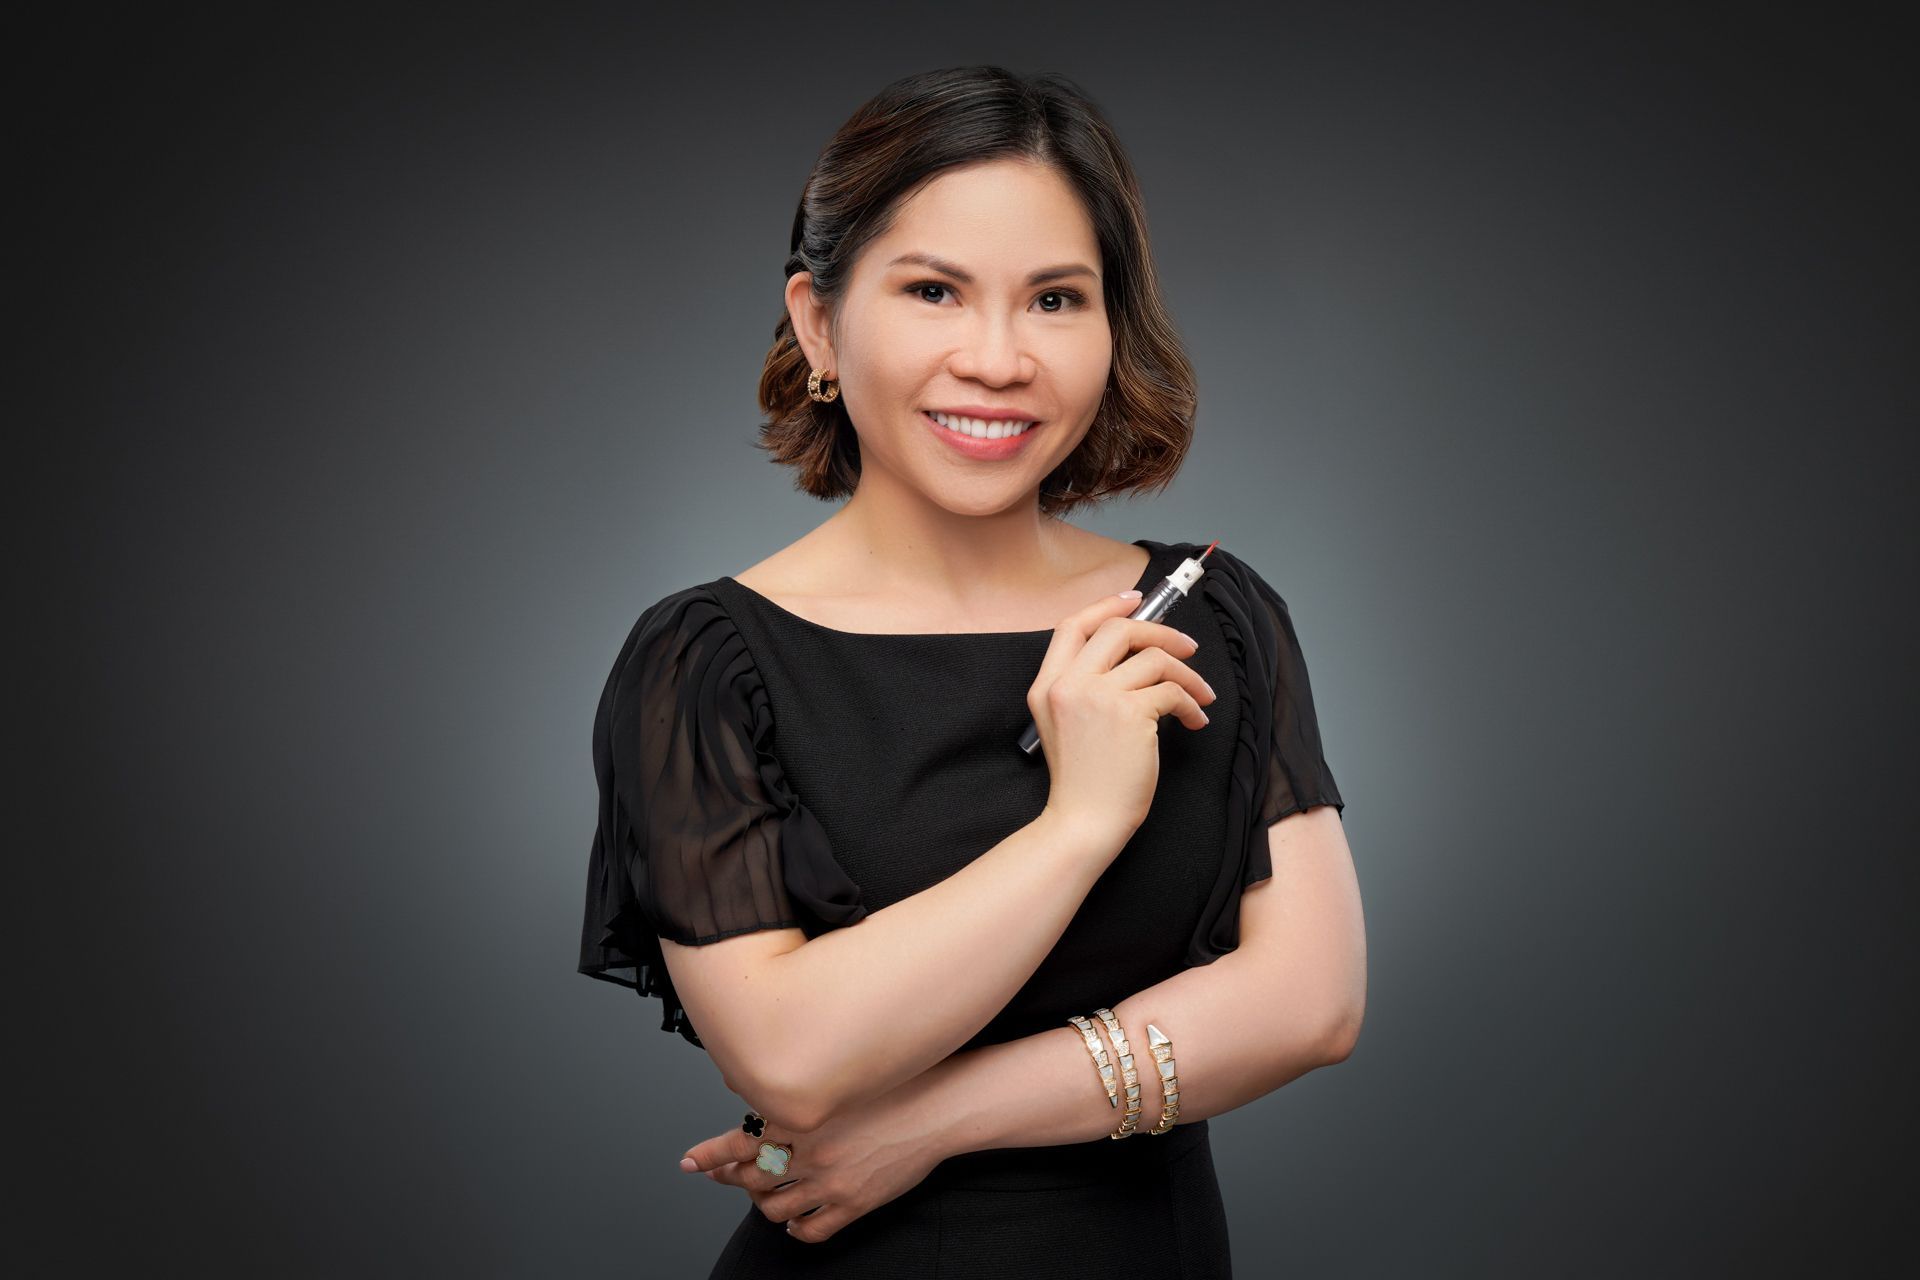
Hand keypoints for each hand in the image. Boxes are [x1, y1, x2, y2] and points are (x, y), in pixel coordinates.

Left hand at [679, 1077, 953, 1244]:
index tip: (691, 1162)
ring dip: (762, 1205)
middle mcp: (810, 1153)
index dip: (710, 1155)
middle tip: (723, 1176)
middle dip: (731, 1179)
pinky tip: (794, 1224)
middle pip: (752, 1178)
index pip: (739, 1141)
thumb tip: (745, 1081)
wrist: (936, 1108)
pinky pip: (811, 1230)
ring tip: (762, 1197)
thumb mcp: (837, 1076)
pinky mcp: (852, 1204)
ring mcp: (831, 1183)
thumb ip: (790, 1083)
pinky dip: (795, 1231)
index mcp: (801, 1119)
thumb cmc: (892, 1083)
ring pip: (775, 1209)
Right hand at [1028, 590, 1214, 850]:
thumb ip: (1085, 687)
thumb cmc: (1084, 780)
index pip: (1073, 626)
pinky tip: (1195, 721)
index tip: (1135, 601)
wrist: (1085, 821)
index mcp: (1047, 685)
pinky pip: (1172, 692)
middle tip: (1187, 648)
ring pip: (1155, 659)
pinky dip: (1191, 704)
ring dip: (1188, 675)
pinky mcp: (1130, 715)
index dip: (1106, 607)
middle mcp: (1068, 685)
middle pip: (1118, 630)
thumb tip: (1138, 653)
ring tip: (1200, 697)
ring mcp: (1098, 698)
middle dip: (1161, 632)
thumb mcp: (1064, 724)